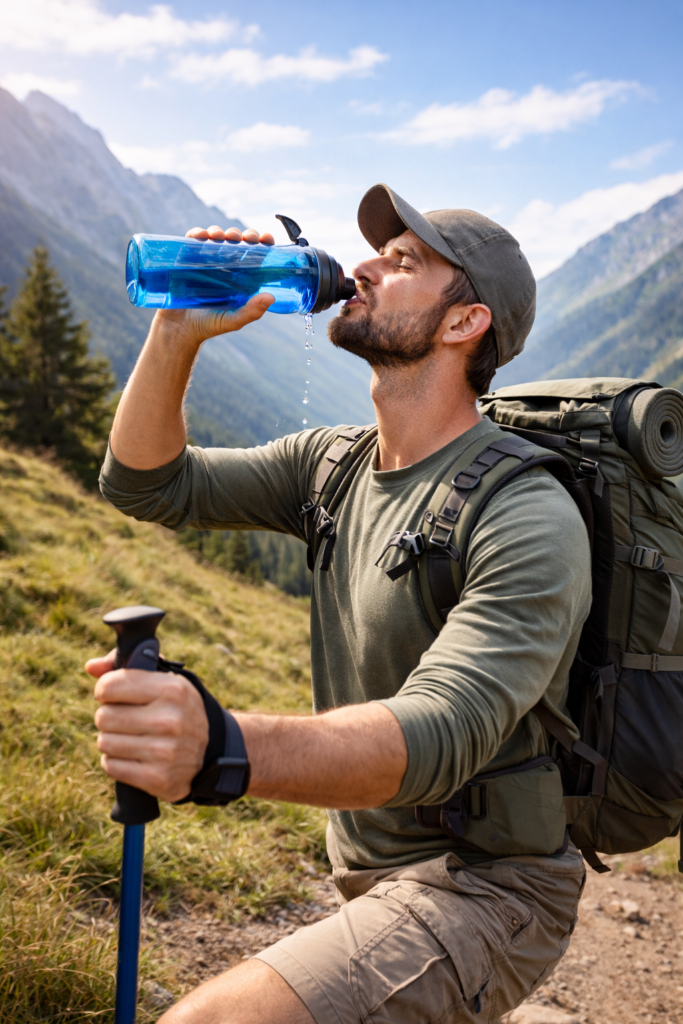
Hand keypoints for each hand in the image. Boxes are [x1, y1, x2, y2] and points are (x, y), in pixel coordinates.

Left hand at [87, 651, 208, 802]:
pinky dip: (116, 761)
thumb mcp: (163, 680)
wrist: (210, 751)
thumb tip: (91, 667)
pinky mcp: (157, 778)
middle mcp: (169, 719)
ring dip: (111, 740)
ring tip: (131, 738)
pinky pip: (110, 766)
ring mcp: (164, 751)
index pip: (110, 686)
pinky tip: (134, 756)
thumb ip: (126, 666)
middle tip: (126, 719)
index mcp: (171, 689)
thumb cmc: (177, 709)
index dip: (105, 690)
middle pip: (103, 716)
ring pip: (104, 742)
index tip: (114, 695)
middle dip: (109, 717)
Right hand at [154, 225, 276, 345]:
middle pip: (237, 242)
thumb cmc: (209, 325)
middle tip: (242, 238)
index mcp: (242, 277)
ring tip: (219, 236)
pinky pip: (192, 241)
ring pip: (216, 238)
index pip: (256, 255)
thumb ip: (252, 312)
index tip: (265, 238)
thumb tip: (271, 297)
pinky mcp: (187, 259)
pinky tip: (200, 235)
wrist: (179, 328)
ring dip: (220, 232)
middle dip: (242, 235)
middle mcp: (226, 266)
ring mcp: (206, 261)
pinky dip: (197, 234)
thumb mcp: (233, 321)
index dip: (263, 243)